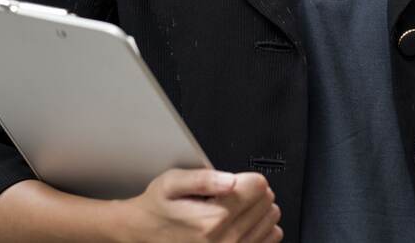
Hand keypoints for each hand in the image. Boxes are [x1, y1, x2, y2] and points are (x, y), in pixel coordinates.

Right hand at [117, 168, 282, 242]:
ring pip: (271, 220)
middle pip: (266, 202)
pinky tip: (243, 222)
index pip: (258, 186)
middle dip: (251, 193)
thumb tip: (231, 180)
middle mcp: (224, 240)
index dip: (245, 178)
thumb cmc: (158, 208)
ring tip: (233, 209)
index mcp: (211, 219)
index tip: (231, 182)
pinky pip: (269, 238)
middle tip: (227, 196)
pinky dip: (262, 227)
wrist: (143, 233)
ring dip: (258, 209)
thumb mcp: (173, 182)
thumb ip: (204, 178)